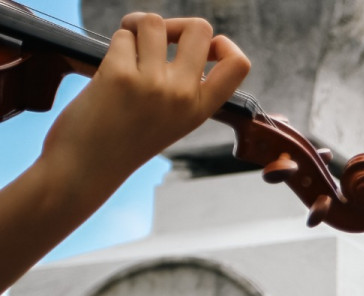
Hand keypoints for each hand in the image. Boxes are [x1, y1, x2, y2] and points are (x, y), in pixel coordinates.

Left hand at [42, 13, 249, 180]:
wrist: (88, 167)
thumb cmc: (125, 141)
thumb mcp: (172, 120)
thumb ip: (185, 86)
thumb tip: (179, 36)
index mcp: (200, 109)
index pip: (238, 65)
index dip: (223, 43)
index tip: (206, 47)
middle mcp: (182, 95)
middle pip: (199, 29)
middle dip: (176, 25)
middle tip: (159, 40)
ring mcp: (152, 84)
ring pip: (154, 23)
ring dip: (138, 30)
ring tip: (129, 52)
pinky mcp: (119, 74)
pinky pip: (123, 36)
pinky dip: (115, 46)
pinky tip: (110, 68)